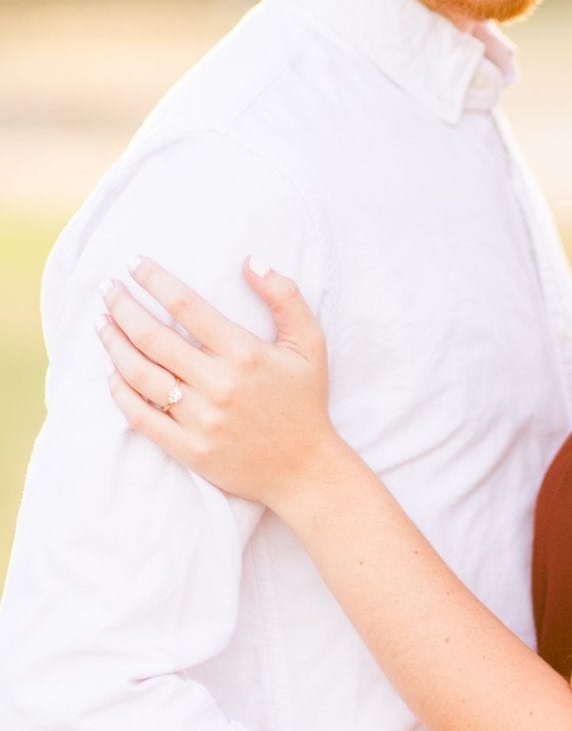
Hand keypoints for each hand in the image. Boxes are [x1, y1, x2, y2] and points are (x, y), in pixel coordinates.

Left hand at [98, 257, 340, 511]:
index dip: (154, 280)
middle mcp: (218, 384)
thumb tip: (248, 260)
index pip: (186, 305)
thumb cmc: (305, 401)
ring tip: (102, 324)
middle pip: (153, 337)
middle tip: (107, 289)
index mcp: (245, 353)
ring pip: (140, 375)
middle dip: (123, 306)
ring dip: (114, 344)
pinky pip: (141, 416)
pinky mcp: (188, 448)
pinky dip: (120, 392)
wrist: (305, 470)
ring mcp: (200, 419)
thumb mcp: (310, 343)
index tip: (133, 263)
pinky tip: (112, 372)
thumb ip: (285, 296)